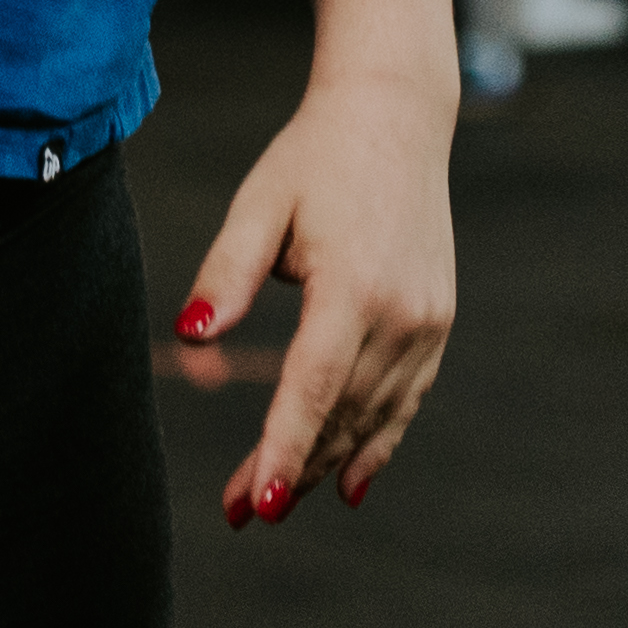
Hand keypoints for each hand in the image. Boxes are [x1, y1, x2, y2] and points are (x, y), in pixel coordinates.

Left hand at [173, 65, 455, 527]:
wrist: (395, 115)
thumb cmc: (314, 158)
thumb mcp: (260, 204)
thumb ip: (226, 272)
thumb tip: (190, 335)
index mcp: (354, 285)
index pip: (314, 387)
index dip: (284, 449)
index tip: (259, 503)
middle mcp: (401, 312)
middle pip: (340, 413)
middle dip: (292, 468)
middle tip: (239, 512)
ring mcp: (427, 320)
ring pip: (373, 414)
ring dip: (327, 462)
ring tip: (275, 498)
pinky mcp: (438, 320)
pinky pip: (406, 398)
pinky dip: (378, 442)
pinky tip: (349, 481)